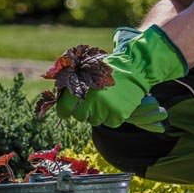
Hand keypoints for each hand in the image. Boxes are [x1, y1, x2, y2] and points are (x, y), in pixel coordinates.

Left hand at [61, 27, 186, 128]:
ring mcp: (106, 110)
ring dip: (98, 114)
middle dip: (83, 112)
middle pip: (79, 117)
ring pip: (94, 121)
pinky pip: (109, 123)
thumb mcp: (88, 71)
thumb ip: (74, 84)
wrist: (135, 69)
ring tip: (106, 101)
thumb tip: (58, 95)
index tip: (65, 113)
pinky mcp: (118, 116)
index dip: (64, 111)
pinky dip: (111, 117)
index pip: (64, 108)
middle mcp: (92, 101)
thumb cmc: (109, 68)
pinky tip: (116, 105)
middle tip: (91, 103)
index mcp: (82, 88)